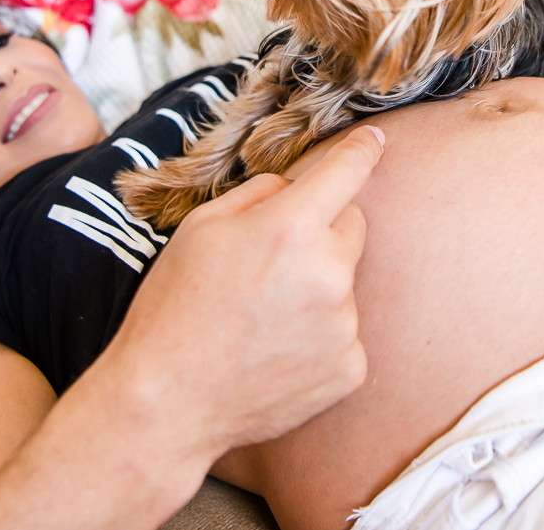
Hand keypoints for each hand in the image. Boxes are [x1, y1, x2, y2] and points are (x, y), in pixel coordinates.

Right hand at [109, 124, 385, 453]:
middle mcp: (329, 273)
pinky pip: (345, 333)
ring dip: (318, 288)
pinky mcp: (350, 368)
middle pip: (353, 226)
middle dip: (322, 232)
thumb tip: (296, 188)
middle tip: (271, 262)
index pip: (347, 171)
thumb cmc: (174, 309)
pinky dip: (320, 336)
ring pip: (346, 283)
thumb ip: (258, 195)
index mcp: (290, 228)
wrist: (167, 403)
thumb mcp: (200, 229)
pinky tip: (276, 351)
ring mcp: (344, 325)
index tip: (376, 139)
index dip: (363, 149)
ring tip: (264, 318)